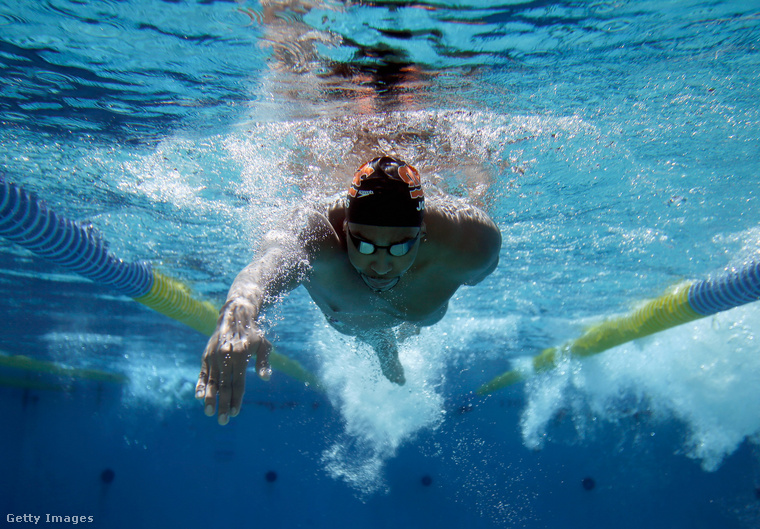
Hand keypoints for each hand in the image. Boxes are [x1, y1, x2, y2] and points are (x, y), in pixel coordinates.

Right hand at [195, 298, 271, 424]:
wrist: (235, 316)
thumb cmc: (253, 334)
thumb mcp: (264, 345)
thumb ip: (264, 362)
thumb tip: (265, 378)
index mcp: (240, 355)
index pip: (238, 383)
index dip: (237, 399)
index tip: (235, 413)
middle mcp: (225, 356)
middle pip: (224, 385)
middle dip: (223, 405)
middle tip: (223, 421)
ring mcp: (213, 356)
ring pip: (211, 381)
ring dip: (209, 399)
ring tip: (209, 413)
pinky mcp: (206, 355)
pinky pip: (202, 373)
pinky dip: (200, 385)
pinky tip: (198, 397)